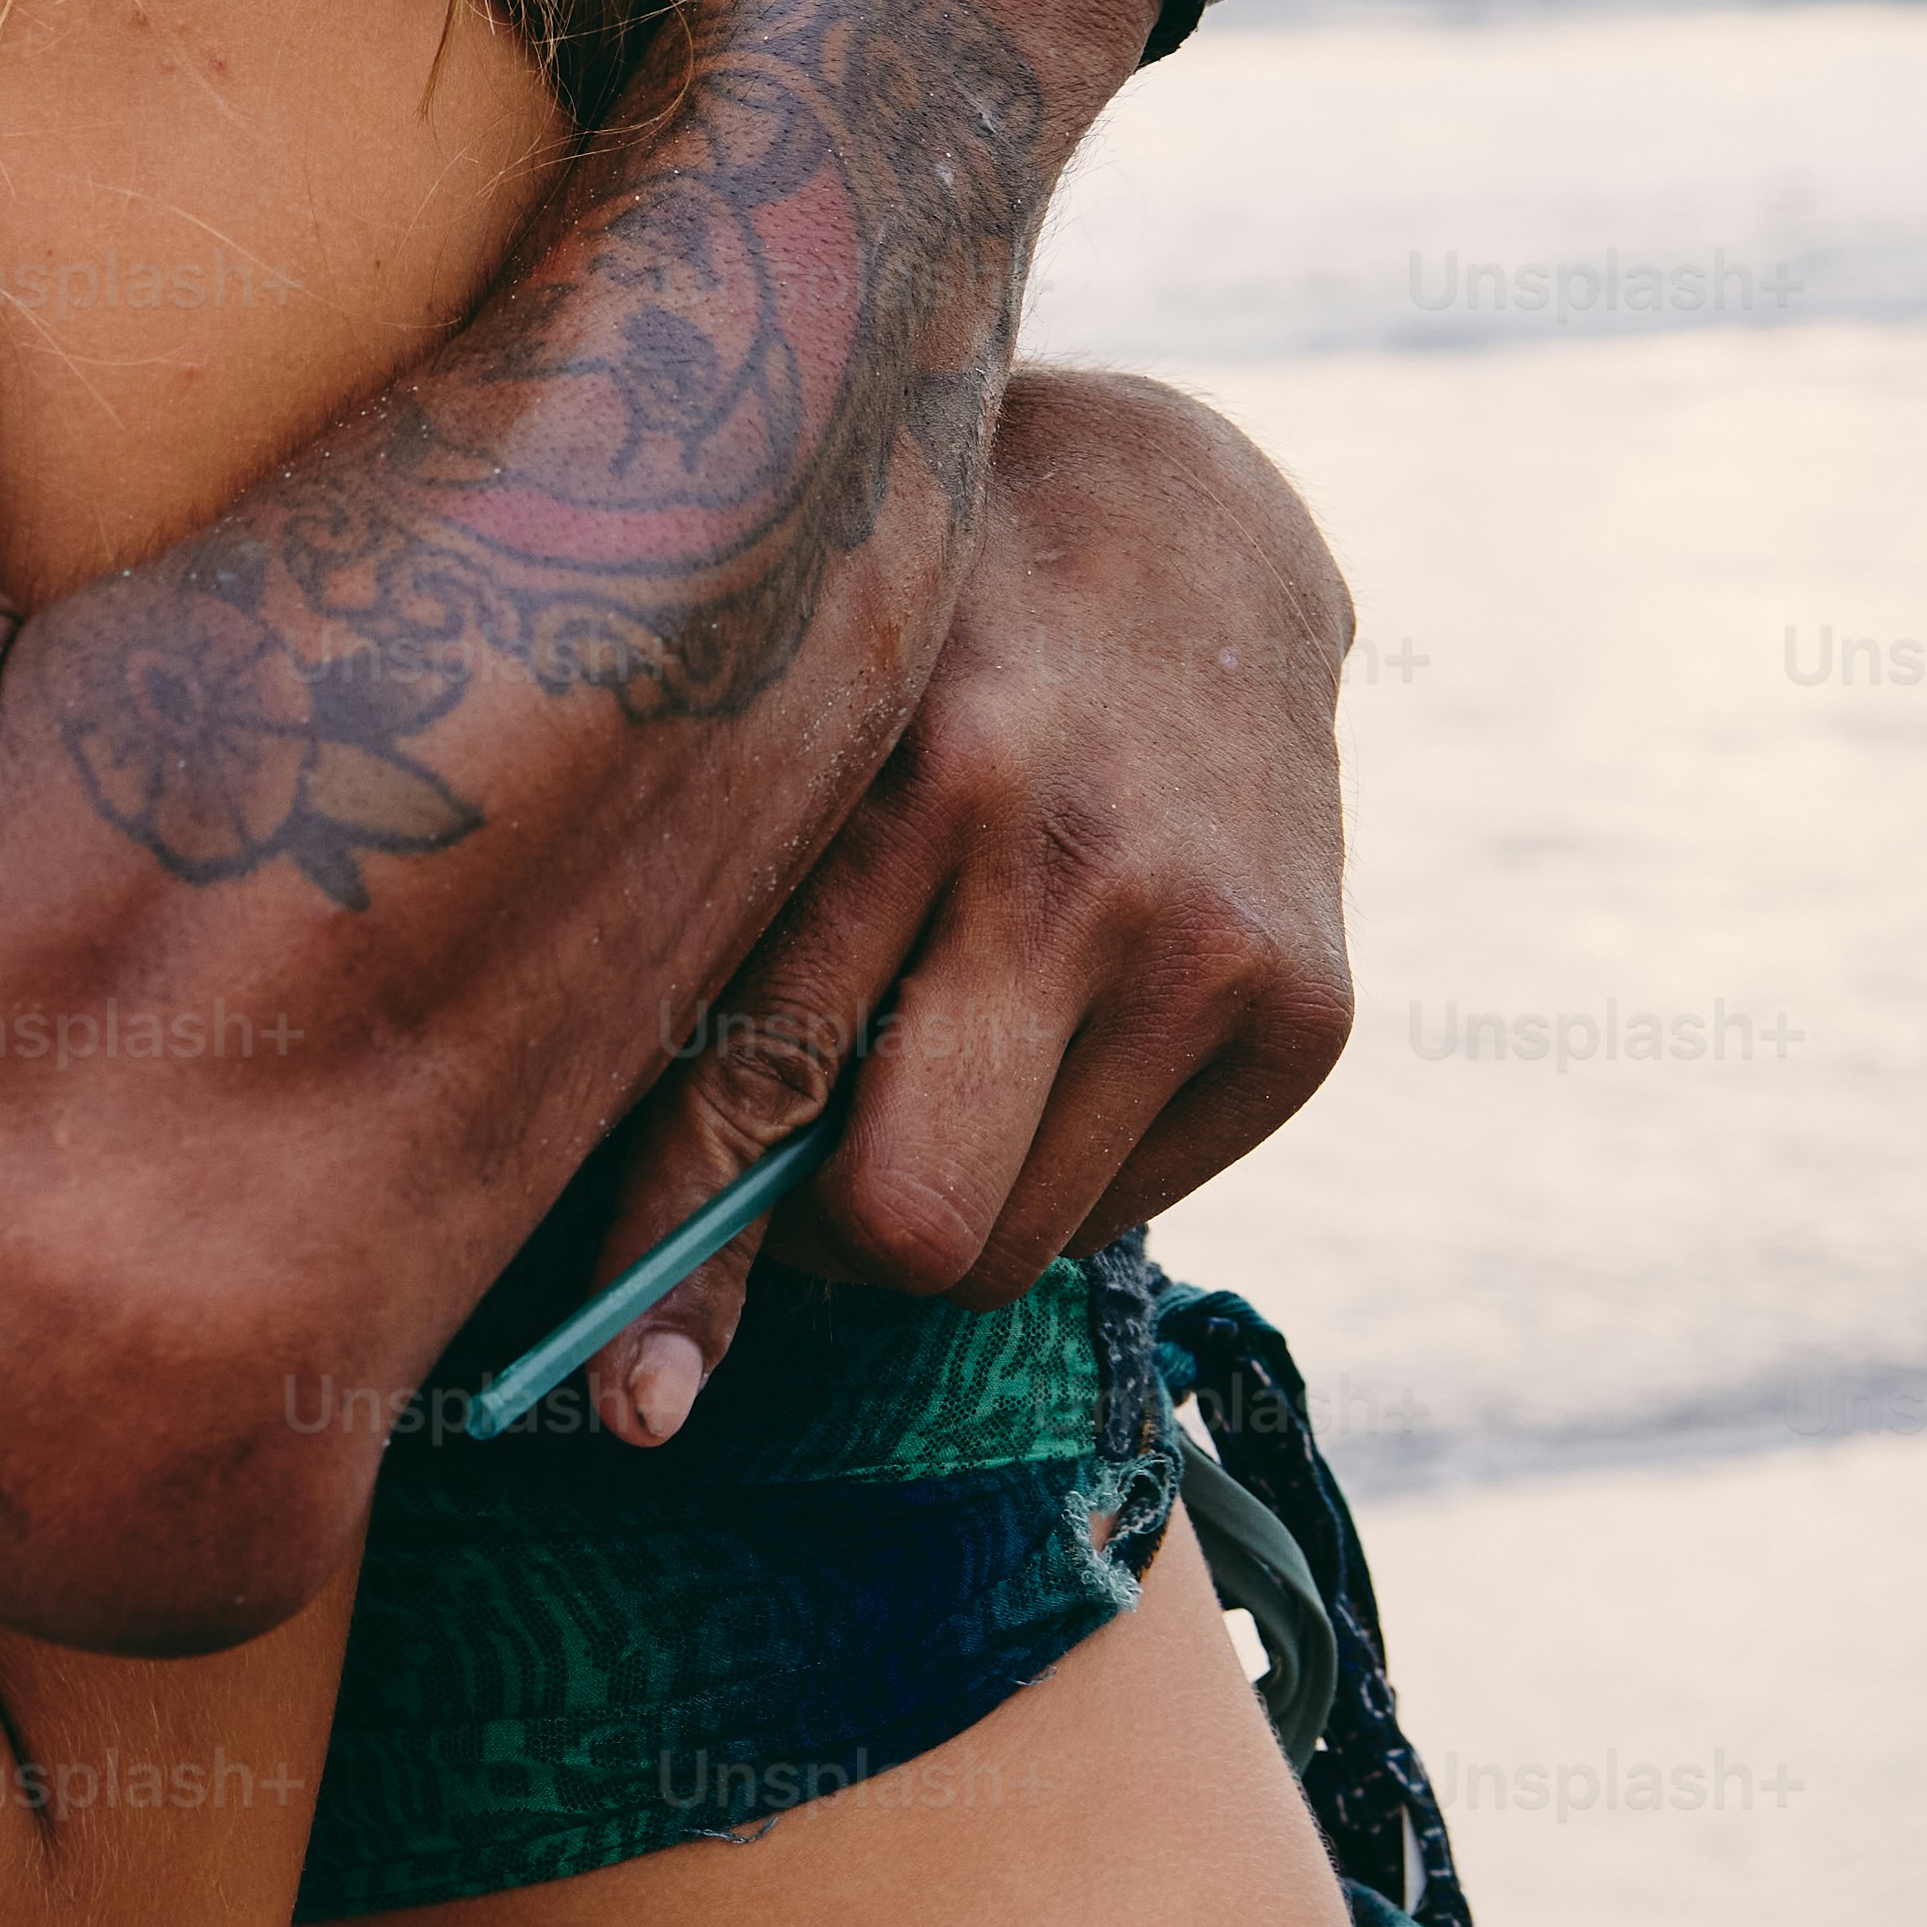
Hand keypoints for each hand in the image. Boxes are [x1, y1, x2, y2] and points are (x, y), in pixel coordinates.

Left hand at [524, 369, 1354, 1433]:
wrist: (1189, 529)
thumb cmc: (919, 653)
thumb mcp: (801, 741)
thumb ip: (713, 945)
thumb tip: (614, 1258)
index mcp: (910, 775)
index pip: (763, 1081)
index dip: (678, 1260)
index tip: (631, 1397)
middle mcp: (1077, 861)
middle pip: (912, 1225)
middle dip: (826, 1245)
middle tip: (795, 1170)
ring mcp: (1216, 942)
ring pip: (1019, 1241)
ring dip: (943, 1199)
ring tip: (931, 1056)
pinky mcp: (1311, 1010)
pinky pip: (1129, 1209)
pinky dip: (1058, 1166)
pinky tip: (1052, 1028)